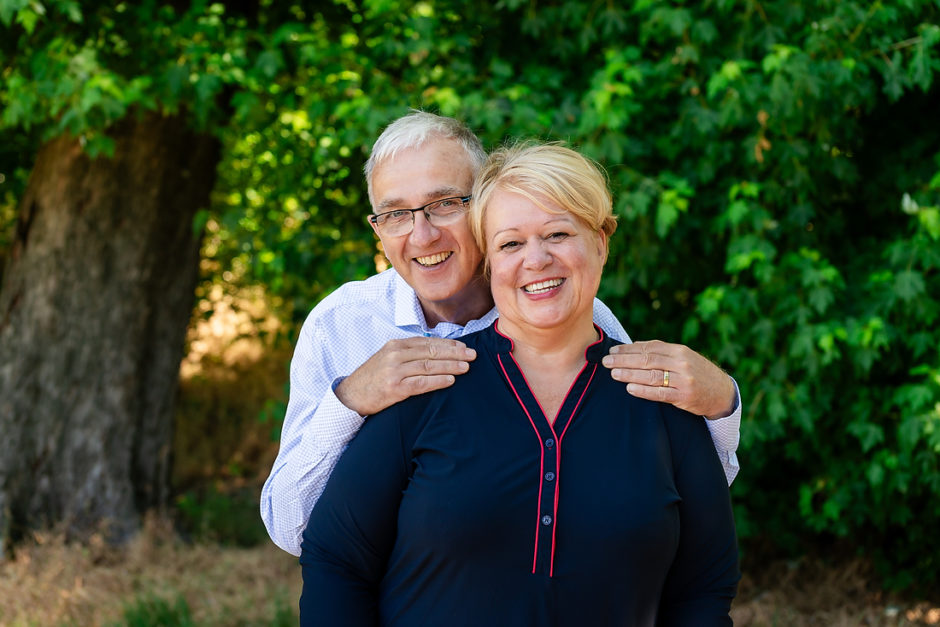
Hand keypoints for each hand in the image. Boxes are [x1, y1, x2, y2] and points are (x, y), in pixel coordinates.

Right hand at [335, 337, 476, 415]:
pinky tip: (451, 380)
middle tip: (472, 355)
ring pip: (429, 366)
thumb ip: (408, 354)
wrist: (351, 395)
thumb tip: (435, 352)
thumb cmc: (373, 378)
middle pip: (431, 351)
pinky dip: (438, 381)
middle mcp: (395, 354)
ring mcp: (394, 371)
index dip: (448, 344)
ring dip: (450, 366)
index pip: (428, 341)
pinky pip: (421, 383)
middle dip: (455, 353)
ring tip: (466, 367)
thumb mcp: (388, 359)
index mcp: (396, 345)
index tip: (464, 346)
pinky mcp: (394, 388)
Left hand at [601, 340, 735, 418]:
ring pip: (651, 376)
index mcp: (679, 350)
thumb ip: (661, 353)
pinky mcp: (684, 397)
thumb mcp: (684, 358)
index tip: (612, 351)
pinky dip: (643, 391)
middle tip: (606, 362)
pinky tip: (629, 389)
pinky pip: (660, 393)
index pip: (649, 347)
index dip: (629, 349)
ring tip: (613, 374)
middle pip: (647, 360)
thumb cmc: (697, 373)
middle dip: (624, 360)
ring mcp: (683, 380)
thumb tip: (633, 347)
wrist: (722, 393)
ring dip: (629, 374)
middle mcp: (681, 363)